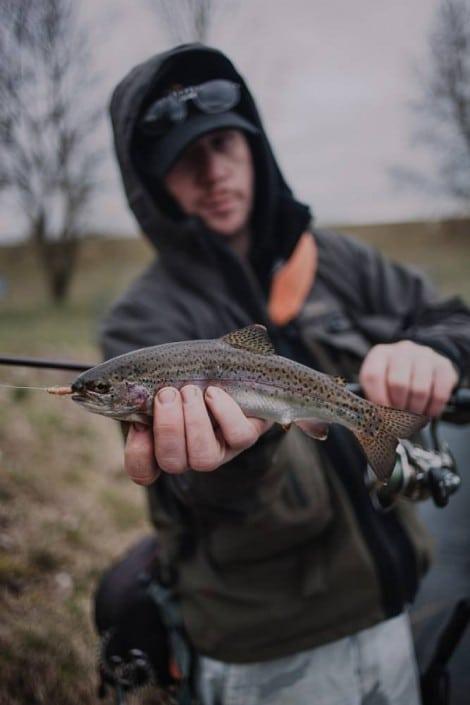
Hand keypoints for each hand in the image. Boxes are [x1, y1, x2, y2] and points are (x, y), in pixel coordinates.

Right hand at [124, 385, 271, 484]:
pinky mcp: (245, 438)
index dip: (138, 453)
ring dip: (193, 421)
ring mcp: (220, 450)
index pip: (143, 471)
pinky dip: (223, 412)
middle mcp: (191, 455)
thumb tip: (133, 393)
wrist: (229, 368)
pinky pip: (238, 436)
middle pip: (172, 462)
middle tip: (167, 394)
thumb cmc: (189, 374)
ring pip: (204, 458)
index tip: (139, 423)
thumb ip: (145, 390)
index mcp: (164, 444)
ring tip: (190, 391)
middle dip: (167, 427)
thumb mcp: (164, 379)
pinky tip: (213, 393)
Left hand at [359, 340, 458, 416]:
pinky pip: (439, 393)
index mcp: (380, 354)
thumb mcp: (379, 387)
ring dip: (416, 409)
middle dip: (398, 407)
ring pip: (420, 389)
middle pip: (398, 383)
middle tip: (400, 415)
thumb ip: (373, 401)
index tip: (382, 414)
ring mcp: (425, 355)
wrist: (419, 367)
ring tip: (413, 413)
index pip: (373, 376)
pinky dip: (433, 408)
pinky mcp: (443, 365)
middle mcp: (402, 350)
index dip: (377, 399)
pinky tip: (427, 411)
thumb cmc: (394, 381)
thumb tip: (375, 421)